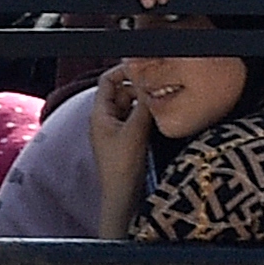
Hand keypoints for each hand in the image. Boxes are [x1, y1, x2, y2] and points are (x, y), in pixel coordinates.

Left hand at [88, 62, 155, 182]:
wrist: (123, 197)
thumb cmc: (121, 168)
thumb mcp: (135, 131)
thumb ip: (144, 106)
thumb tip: (153, 87)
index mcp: (100, 113)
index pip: (108, 81)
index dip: (124, 71)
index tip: (144, 68)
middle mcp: (106, 119)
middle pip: (123, 92)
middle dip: (140, 88)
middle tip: (160, 88)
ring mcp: (117, 130)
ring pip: (132, 106)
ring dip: (146, 103)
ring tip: (163, 103)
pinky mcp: (128, 140)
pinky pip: (138, 120)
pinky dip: (148, 117)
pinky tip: (160, 119)